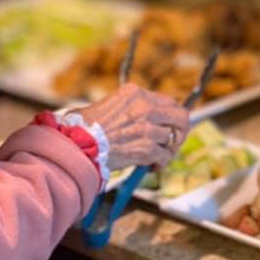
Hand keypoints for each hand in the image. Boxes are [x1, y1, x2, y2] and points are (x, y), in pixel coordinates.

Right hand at [69, 84, 188, 169]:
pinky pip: (165, 156)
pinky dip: (161, 163)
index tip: (167, 126)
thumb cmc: (86, 126)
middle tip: (172, 141)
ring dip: (167, 150)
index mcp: (135, 93)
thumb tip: (145, 118)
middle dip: (180, 131)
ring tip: (156, 156)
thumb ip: (131, 107)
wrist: (78, 144)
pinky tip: (152, 166)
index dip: (170, 116)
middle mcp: (145, 107)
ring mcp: (148, 128)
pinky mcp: (147, 148)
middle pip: (181, 116)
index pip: (168, 101)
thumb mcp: (110, 104)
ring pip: (173, 139)